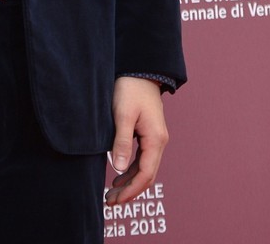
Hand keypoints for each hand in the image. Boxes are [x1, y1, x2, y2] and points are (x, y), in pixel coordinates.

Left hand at [105, 77, 168, 206]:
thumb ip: (121, 141)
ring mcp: (155, 138)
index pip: (145, 175)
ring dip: (129, 181)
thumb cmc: (130, 89)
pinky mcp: (149, 133)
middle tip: (109, 200)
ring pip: (145, 168)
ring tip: (111, 191)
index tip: (114, 199)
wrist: (140, 69)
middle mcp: (159, 142)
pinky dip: (131, 169)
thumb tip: (117, 168)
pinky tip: (118, 173)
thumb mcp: (123, 114)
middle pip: (146, 175)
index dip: (130, 190)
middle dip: (129, 190)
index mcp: (155, 139)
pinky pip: (142, 158)